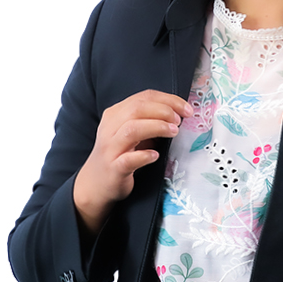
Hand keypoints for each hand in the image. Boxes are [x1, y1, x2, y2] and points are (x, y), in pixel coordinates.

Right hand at [73, 89, 191, 233]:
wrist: (96, 184)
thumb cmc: (120, 155)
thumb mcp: (132, 133)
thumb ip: (149, 120)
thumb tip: (179, 114)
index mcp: (116, 114)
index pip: (143, 97)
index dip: (168, 100)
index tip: (187, 108)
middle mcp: (110, 127)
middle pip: (137, 109)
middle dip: (163, 111)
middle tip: (180, 120)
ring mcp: (110, 148)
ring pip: (132, 129)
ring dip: (157, 127)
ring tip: (174, 131)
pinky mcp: (113, 168)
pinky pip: (128, 159)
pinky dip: (144, 155)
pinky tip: (156, 155)